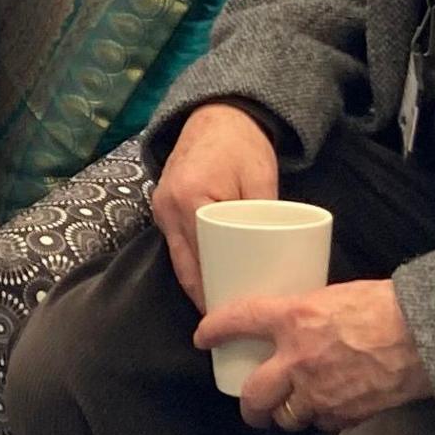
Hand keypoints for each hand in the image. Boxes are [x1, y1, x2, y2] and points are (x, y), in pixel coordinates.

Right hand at [151, 102, 281, 309]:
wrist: (218, 114)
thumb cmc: (243, 145)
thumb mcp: (261, 178)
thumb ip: (263, 215)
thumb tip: (274, 257)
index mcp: (190, 199)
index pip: (200, 257)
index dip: (212, 288)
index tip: (229, 312)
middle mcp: (168, 206)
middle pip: (185, 264)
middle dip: (202, 294)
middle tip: (226, 319)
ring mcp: (160, 207)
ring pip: (177, 257)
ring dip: (195, 282)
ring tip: (217, 307)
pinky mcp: (163, 206)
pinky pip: (176, 243)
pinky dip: (190, 263)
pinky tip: (205, 282)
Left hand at [199, 279, 432, 431]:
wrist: (431, 338)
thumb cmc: (393, 306)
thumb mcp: (340, 294)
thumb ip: (312, 312)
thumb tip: (301, 322)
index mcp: (295, 319)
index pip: (238, 321)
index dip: (214, 330)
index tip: (203, 337)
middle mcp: (298, 361)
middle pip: (253, 395)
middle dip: (249, 406)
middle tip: (252, 406)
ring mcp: (319, 394)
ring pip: (286, 417)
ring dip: (285, 416)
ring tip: (291, 412)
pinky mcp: (344, 416)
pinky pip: (322, 424)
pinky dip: (322, 419)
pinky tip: (331, 410)